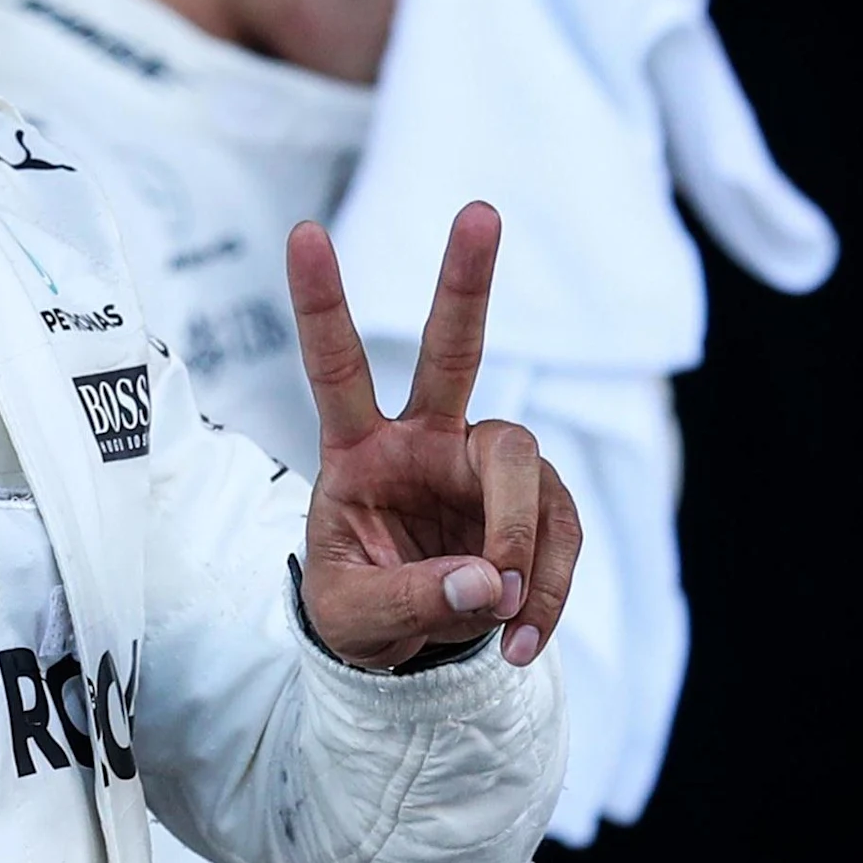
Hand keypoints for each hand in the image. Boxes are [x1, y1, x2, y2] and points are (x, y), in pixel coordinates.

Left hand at [288, 203, 582, 670]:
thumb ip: (410, 601)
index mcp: (358, 451)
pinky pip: (558, 535)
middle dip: (465, 282)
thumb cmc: (357, 614)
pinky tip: (523, 640)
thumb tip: (485, 584)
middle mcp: (426, 439)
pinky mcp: (536, 504)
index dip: (321, 303)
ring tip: (502, 620)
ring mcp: (484, 466)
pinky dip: (547, 591)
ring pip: (524, 466)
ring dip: (520, 544)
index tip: (303, 232)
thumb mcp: (353, 620)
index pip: (337, 368)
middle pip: (455, 352)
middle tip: (479, 212)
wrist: (407, 650)